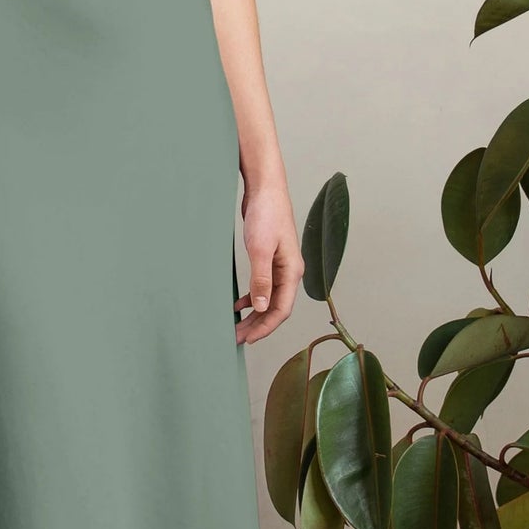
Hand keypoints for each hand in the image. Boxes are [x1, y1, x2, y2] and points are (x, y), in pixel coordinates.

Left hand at [234, 177, 302, 343]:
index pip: (282, 310)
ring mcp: (280, 266)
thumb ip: (261, 279)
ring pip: (268, 299)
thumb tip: (260, 306)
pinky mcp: (269, 259)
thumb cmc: (266, 214)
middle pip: (275, 308)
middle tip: (237, 338)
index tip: (248, 339)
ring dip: (253, 314)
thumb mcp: (259, 249)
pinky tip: (238, 304)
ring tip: (236, 326)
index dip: (265, 327)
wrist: (265, 189)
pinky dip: (251, 298)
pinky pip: (263, 287)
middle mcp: (289, 272)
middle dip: (257, 325)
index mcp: (291, 272)